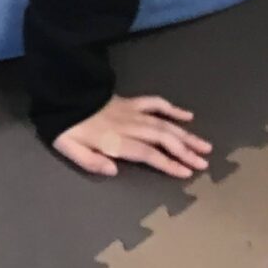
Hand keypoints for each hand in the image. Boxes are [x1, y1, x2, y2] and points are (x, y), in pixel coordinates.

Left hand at [53, 95, 212, 178]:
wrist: (62, 95)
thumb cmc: (65, 127)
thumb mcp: (69, 148)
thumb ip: (91, 162)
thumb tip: (114, 170)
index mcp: (115, 139)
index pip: (147, 153)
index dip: (168, 163)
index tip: (186, 172)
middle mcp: (129, 125)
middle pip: (162, 138)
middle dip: (185, 151)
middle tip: (204, 163)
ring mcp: (132, 111)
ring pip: (164, 123)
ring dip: (186, 135)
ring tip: (205, 146)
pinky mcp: (130, 101)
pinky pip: (155, 103)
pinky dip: (172, 109)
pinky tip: (188, 116)